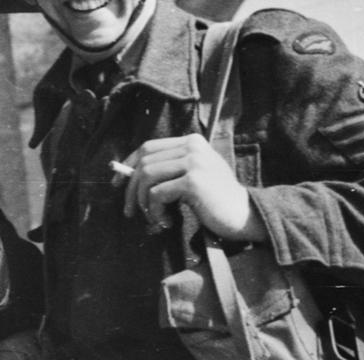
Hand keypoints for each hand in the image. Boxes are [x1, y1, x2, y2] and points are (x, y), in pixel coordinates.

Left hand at [114, 134, 266, 241]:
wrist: (245, 215)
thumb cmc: (216, 200)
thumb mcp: (195, 175)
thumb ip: (170, 168)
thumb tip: (129, 174)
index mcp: (192, 142)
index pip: (148, 147)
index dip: (129, 164)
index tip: (118, 185)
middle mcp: (193, 147)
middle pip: (144, 161)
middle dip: (131, 188)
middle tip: (129, 210)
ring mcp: (194, 162)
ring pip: (147, 176)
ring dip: (143, 201)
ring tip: (152, 217)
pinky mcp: (193, 181)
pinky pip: (157, 193)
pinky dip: (154, 210)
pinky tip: (165, 221)